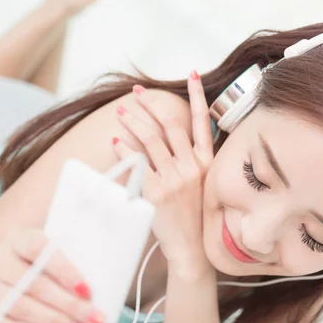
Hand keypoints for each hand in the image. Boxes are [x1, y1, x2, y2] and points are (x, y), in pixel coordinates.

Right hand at [0, 229, 104, 322]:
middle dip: (68, 304)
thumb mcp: (60, 245)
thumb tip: (111, 268)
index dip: (64, 270)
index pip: (39, 248)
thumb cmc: (48, 258)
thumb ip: (78, 251)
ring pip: (19, 306)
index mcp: (19, 237)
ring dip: (54, 321)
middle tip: (94, 317)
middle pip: (33, 284)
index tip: (87, 290)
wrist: (18, 266)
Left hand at [112, 72, 213, 277]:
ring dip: (133, 121)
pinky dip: (123, 149)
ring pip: (150, 140)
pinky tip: (115, 139)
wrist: (193, 249)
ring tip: (121, 111)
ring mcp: (174, 180)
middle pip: (169, 125)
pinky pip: (136, 164)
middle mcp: (193, 168)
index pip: (204, 122)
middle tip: (137, 93)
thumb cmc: (198, 216)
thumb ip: (195, 160)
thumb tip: (177, 137)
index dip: (198, 95)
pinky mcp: (156, 193)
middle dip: (151, 105)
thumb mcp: (205, 184)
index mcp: (208, 163)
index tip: (192, 74)